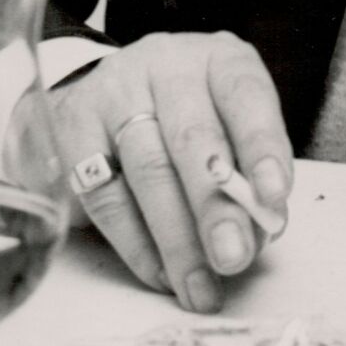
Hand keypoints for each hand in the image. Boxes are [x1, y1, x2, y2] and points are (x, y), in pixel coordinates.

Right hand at [49, 32, 292, 312]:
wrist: (99, 98)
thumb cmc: (185, 118)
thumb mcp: (227, 125)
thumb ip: (245, 172)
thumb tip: (258, 230)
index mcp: (218, 59)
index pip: (245, 95)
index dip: (262, 146)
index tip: (273, 196)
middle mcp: (166, 65)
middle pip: (192, 138)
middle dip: (216, 206)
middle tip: (233, 258)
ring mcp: (114, 93)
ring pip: (148, 171)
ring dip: (177, 239)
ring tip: (200, 286)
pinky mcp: (72, 130)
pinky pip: (105, 197)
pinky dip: (136, 244)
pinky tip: (160, 273)